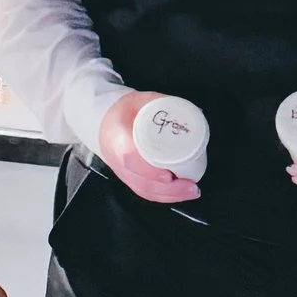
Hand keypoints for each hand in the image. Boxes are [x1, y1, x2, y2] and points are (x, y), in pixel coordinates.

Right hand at [97, 89, 203, 203]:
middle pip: (141, 180)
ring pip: (143, 190)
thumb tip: (188, 114)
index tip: (169, 174)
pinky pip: (143, 192)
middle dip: (168, 188)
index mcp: (118, 136)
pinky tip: (179, 195)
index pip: (129, 157)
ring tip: (191, 191)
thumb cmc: (125, 111)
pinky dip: (162, 197)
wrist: (103, 122)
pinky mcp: (128, 178)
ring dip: (169, 195)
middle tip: (192, 186)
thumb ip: (160, 104)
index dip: (149, 169)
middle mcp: (117, 158)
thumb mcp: (140, 99)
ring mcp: (122, 171)